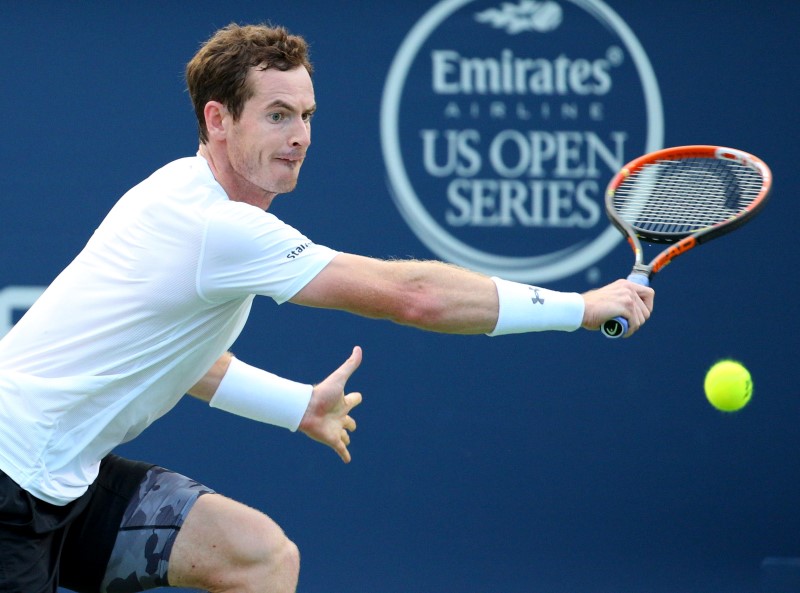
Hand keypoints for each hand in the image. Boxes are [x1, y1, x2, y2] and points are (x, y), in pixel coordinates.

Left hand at [298, 346, 362, 462]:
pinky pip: (340, 449)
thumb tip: (358, 348)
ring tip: (344, 442)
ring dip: (345, 439)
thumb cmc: (322, 393)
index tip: (358, 397)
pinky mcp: (332, 439)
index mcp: (342, 402)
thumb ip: (349, 365)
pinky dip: (344, 455)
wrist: (305, 408)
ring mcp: (335, 428)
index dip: (356, 398)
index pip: (354, 400)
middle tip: (351, 424)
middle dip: (351, 422)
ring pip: (344, 435)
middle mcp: (339, 415)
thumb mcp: (339, 378)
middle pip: (349, 420)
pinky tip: (347, 461)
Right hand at [581, 279, 654, 335]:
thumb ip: (620, 300)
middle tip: (627, 325)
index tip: (638, 315)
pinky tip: (622, 333)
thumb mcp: (609, 298)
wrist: (579, 309)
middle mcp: (628, 288)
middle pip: (646, 310)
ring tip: (623, 329)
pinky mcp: (625, 306)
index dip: (647, 307)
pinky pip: (634, 323)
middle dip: (638, 321)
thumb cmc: (590, 307)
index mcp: (625, 284)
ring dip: (633, 327)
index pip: (649, 293)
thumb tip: (630, 312)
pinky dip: (629, 331)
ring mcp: (627, 297)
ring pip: (641, 319)